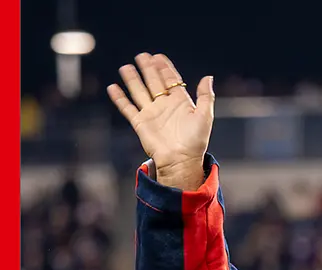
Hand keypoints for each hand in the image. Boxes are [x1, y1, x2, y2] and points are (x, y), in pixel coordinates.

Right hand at [106, 53, 212, 190]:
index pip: (170, 79)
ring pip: (139, 92)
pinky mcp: (140, 123)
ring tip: (126, 67)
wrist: (181, 160)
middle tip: (142, 55)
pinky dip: (120, 98)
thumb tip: (208, 77)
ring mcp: (151, 114)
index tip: (158, 56)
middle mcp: (164, 105)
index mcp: (180, 101)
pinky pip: (127, 108)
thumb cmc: (195, 141)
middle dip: (148, 68)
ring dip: (132, 79)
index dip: (164, 67)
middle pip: (153, 82)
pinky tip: (113, 88)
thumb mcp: (205, 115)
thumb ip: (206, 96)